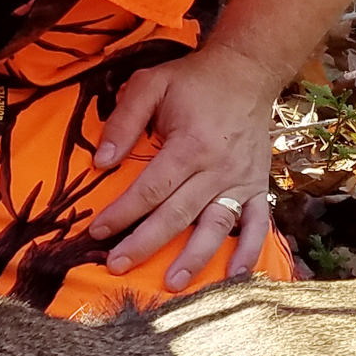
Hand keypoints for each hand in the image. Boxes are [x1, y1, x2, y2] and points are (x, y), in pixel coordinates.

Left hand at [87, 43, 278, 290]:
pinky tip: (234, 276)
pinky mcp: (258, 186)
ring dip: (195, 258)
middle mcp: (218, 169)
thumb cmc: (193, 81)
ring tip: (173, 283)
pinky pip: (257, 224)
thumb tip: (102, 161)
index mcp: (190, 145)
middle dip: (144, 243)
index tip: (97, 230)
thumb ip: (124, 120)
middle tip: (115, 265)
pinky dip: (249, 251)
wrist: (247, 72)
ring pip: (216, 227)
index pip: (150, 189)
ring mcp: (241, 180)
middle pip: (177, 215)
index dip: (122, 212)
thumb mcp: (151, 84)